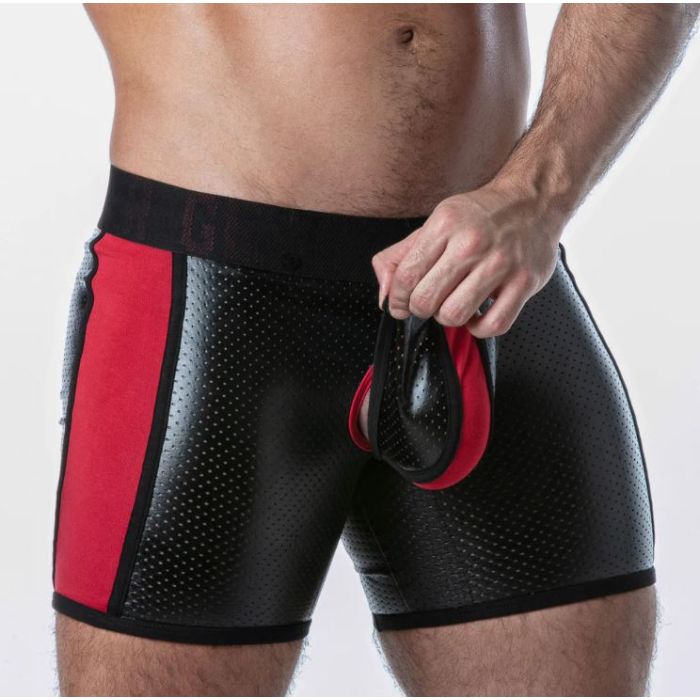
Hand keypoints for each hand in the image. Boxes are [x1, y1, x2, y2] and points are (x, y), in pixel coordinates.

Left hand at [372, 183, 562, 336]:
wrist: (533, 200)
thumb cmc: (481, 216)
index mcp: (446, 224)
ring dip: (448, 318)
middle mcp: (472, 243)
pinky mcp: (525, 282)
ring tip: (453, 304)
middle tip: (429, 301)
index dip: (397, 299)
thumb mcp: (436, 223)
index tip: (400, 304)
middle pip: (426, 300)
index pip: (406, 277)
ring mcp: (501, 264)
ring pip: (454, 315)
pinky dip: (478, 329)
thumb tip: (384, 294)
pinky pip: (492, 325)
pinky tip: (476, 315)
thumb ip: (400, 256)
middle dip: (420, 308)